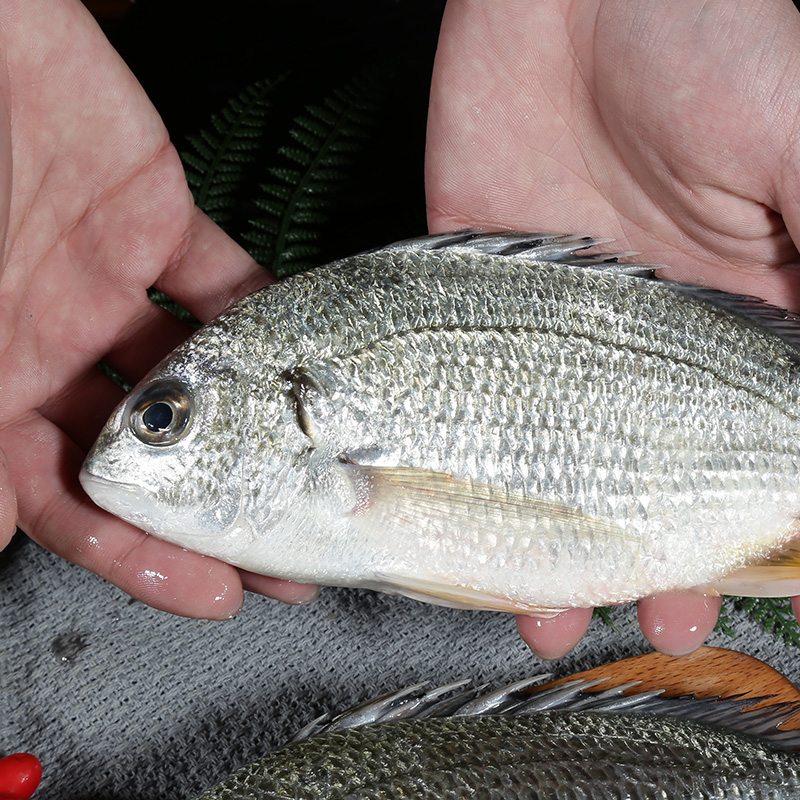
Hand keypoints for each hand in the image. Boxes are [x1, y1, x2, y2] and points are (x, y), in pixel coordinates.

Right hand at [0, 0, 316, 616]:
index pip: (68, 497)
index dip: (133, 553)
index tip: (208, 591)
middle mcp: (49, 346)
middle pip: (148, 453)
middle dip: (216, 510)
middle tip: (286, 563)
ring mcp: (104, 288)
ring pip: (197, 382)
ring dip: (257, 432)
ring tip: (323, 481)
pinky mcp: (153, 223)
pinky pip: (225, 285)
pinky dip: (267, 323)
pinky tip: (311, 365)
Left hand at [426, 0, 799, 656]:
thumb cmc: (712, 33)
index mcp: (738, 308)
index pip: (753, 445)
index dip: (752, 522)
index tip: (738, 585)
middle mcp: (645, 331)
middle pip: (649, 466)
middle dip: (652, 552)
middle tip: (650, 615)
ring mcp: (550, 320)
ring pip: (548, 452)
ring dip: (550, 535)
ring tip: (546, 607)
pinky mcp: (468, 293)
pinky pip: (456, 397)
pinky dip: (458, 466)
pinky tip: (461, 525)